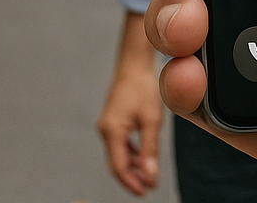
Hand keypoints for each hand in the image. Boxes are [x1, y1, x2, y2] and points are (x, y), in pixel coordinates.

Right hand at [97, 12, 162, 194]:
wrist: (134, 66)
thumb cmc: (142, 87)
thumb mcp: (151, 121)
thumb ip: (150, 149)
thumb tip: (150, 174)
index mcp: (111, 130)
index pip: (119, 166)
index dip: (132, 182)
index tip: (145, 191)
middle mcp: (105, 130)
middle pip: (117, 163)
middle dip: (133, 177)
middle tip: (151, 185)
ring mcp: (107, 126)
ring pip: (119, 154)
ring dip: (134, 166)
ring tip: (150, 174)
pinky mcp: (112, 122)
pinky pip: (120, 144)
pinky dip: (131, 154)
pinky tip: (143, 158)